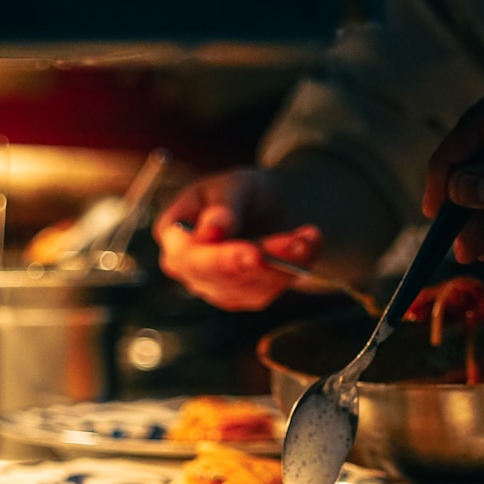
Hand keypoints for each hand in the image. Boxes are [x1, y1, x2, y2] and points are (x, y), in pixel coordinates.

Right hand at [152, 167, 320, 309]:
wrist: (264, 207)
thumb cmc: (241, 191)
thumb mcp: (232, 186)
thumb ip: (223, 208)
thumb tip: (211, 231)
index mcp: (174, 236)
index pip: (190, 258)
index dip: (221, 260)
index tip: (253, 254)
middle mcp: (188, 269)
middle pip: (222, 277)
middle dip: (264, 261)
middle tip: (298, 243)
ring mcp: (213, 287)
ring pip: (251, 286)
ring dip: (286, 263)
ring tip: (310, 236)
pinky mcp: (241, 297)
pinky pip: (268, 290)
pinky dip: (293, 269)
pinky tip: (308, 245)